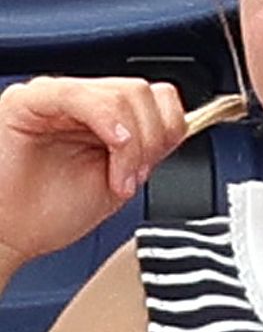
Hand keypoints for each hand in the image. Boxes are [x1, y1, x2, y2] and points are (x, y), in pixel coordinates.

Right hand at [0, 76, 183, 268]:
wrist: (5, 237)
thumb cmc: (49, 214)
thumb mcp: (119, 178)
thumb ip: (147, 149)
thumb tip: (178, 130)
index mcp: (103, 114)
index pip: (157, 97)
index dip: (167, 129)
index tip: (153, 167)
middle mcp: (81, 99)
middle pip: (146, 93)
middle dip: (153, 140)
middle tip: (133, 177)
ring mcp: (55, 96)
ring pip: (125, 94)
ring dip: (134, 142)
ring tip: (117, 178)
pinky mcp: (26, 101)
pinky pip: (80, 95)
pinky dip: (109, 122)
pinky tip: (112, 148)